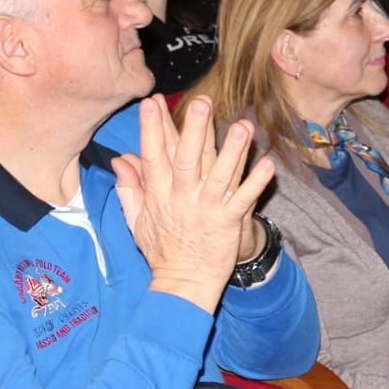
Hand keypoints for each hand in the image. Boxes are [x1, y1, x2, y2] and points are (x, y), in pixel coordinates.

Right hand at [115, 97, 274, 313]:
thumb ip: (129, 187)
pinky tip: (268, 164)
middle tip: (200, 102)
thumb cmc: (161, 250)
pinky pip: (244, 199)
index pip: (154, 156)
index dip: (151, 129)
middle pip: (188, 160)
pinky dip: (256, 183)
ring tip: (243, 126)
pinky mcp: (228, 223)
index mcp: (159, 195)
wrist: (183, 286)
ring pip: (220, 176)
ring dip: (232, 151)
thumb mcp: (137, 219)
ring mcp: (207, 210)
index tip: (151, 102)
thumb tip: (119, 159)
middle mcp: (183, 198)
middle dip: (193, 130)